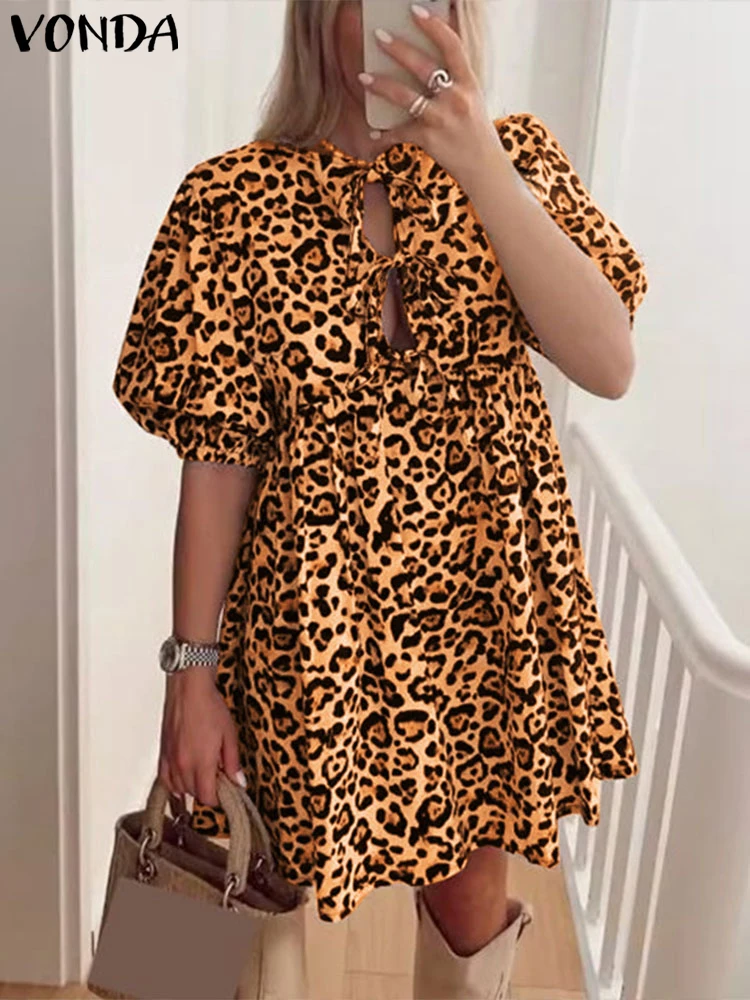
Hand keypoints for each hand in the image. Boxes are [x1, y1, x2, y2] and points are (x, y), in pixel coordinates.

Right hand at [158, 668, 245, 807]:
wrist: (189, 688)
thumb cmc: (209, 706)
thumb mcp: (229, 735)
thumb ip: (233, 762)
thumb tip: (238, 781)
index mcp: (201, 762)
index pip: (207, 797)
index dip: (219, 798)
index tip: (227, 791)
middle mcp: (183, 765)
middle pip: (194, 794)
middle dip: (208, 791)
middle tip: (219, 778)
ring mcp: (170, 760)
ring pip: (179, 789)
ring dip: (192, 788)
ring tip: (204, 774)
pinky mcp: (162, 753)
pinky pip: (165, 780)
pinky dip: (174, 784)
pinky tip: (184, 778)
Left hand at [359, 2, 500, 180]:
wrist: (484, 168)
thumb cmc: (477, 133)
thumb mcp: (474, 100)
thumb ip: (455, 81)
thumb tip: (431, 66)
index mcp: (468, 83)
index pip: (452, 46)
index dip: (433, 26)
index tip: (415, 11)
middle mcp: (455, 97)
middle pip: (422, 66)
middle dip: (398, 49)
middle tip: (379, 36)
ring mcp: (441, 118)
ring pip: (404, 96)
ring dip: (381, 85)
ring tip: (363, 77)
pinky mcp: (428, 138)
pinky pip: (400, 132)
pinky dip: (385, 134)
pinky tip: (374, 133)